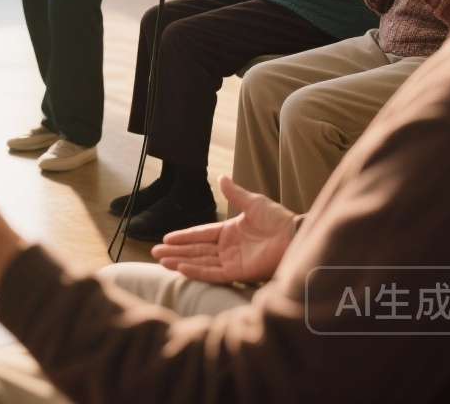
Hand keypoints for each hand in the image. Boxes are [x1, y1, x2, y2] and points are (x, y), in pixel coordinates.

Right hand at [151, 175, 296, 284]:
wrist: (295, 236)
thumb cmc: (278, 219)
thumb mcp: (253, 202)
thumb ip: (234, 193)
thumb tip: (220, 177)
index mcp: (229, 231)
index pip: (200, 233)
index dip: (183, 236)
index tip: (165, 239)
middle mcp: (228, 248)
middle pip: (196, 249)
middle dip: (175, 251)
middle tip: (154, 253)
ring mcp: (232, 261)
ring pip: (200, 262)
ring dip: (181, 262)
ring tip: (161, 262)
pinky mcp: (239, 272)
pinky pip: (214, 273)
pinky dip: (197, 271)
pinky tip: (182, 269)